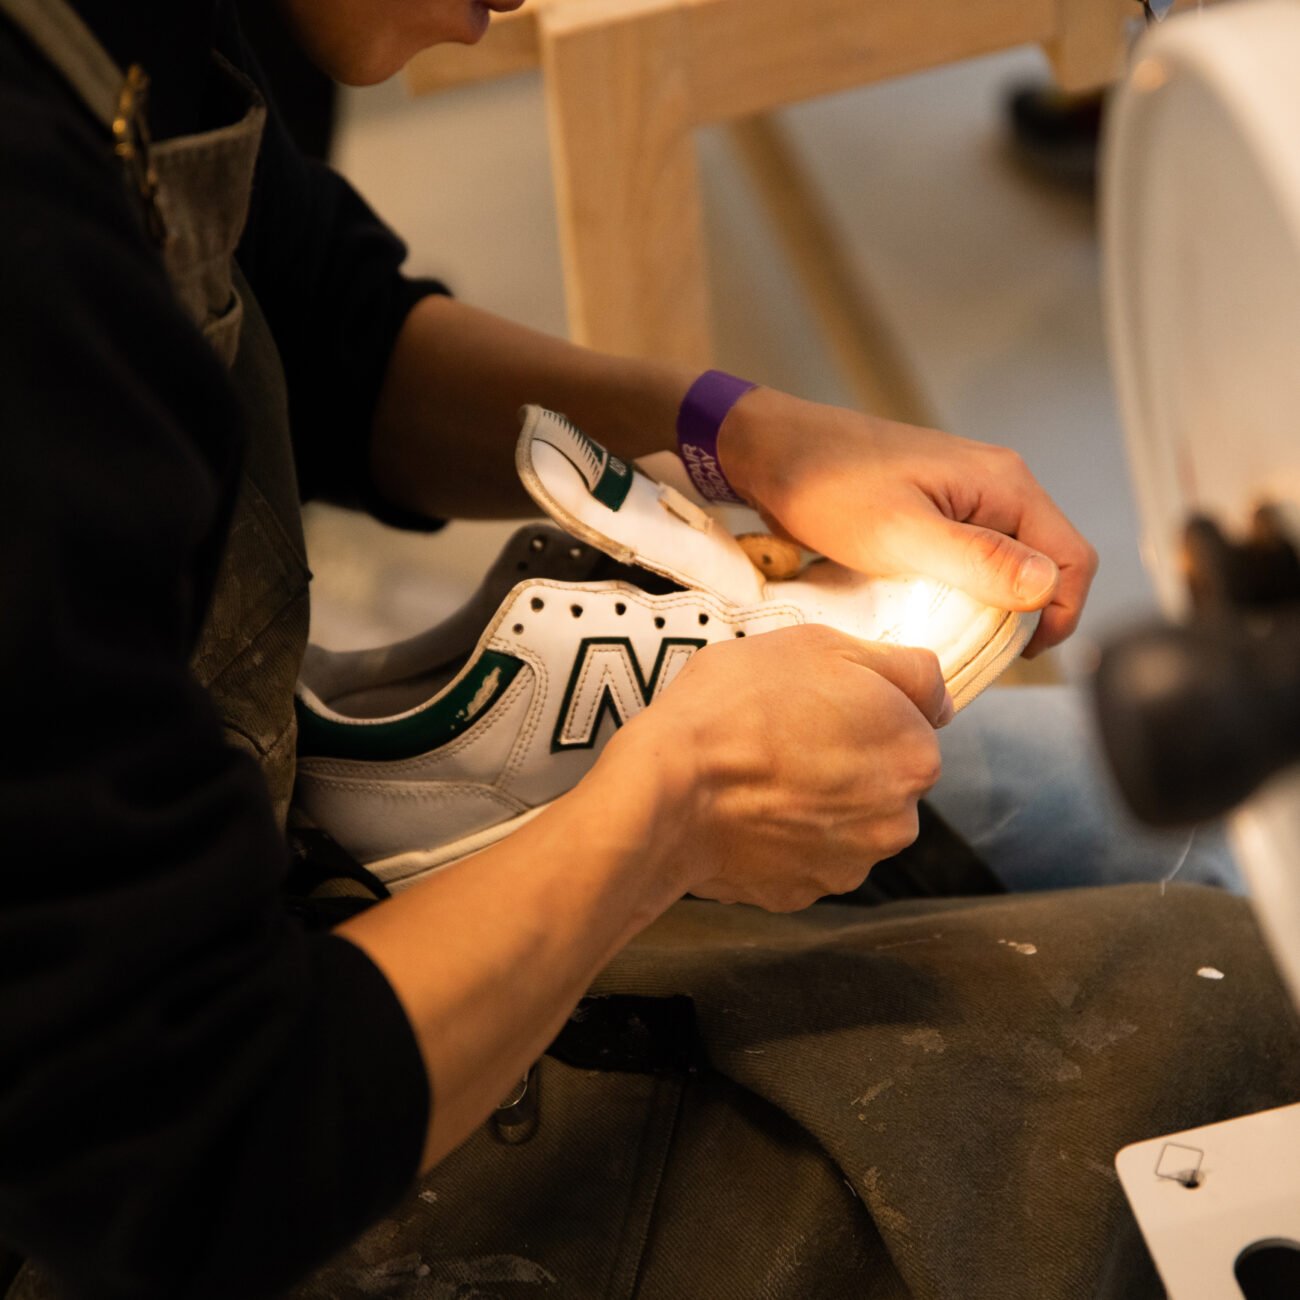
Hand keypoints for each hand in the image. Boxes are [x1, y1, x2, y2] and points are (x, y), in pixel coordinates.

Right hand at [608, 625, 947, 911]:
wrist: (668, 787)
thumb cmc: (740, 704)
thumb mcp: (822, 645)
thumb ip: (904, 668)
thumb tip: (939, 697)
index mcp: (915, 755)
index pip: (910, 724)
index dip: (862, 707)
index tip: (816, 702)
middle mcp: (898, 821)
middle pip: (881, 778)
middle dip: (845, 759)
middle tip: (783, 735)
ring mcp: (849, 865)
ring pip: (843, 822)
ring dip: (815, 803)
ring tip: (757, 775)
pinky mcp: (801, 894)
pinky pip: (801, 857)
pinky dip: (780, 838)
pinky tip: (744, 811)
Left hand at [718, 388, 1097, 656]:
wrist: (770, 452)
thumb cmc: (827, 487)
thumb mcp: (900, 532)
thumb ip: (976, 559)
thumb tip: (1046, 587)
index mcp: (1005, 484)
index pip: (1072, 560)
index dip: (1059, 616)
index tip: (1013, 655)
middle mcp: (997, 486)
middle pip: (1045, 565)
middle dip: (1023, 615)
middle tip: (977, 653)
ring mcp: (966, 498)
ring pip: (1007, 566)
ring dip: (990, 606)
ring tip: (951, 638)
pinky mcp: (936, 511)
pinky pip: (971, 560)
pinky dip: (961, 591)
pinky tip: (928, 612)